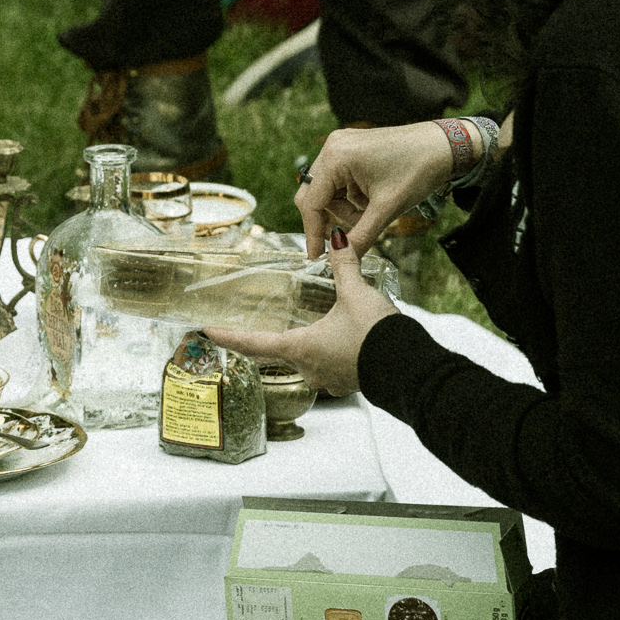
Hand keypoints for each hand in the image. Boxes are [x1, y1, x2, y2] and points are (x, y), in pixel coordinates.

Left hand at [208, 240, 398, 396]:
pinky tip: (339, 342)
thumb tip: (337, 237)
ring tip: (306, 329)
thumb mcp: (357, 294)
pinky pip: (328, 368)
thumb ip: (344, 265)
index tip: (207, 332)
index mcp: (301, 348)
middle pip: (277, 354)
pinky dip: (327, 353)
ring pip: (305, 362)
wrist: (412, 369)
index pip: (254, 343)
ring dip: (303, 346)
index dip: (228, 336)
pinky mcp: (349, 383)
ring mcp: (329, 380)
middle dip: (265, 342)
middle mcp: (309, 369)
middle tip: (248, 332)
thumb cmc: (379, 336)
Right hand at [296, 121, 454, 256]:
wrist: (446, 146)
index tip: (316, 256)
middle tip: (343, 241)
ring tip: (371, 215)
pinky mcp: (352, 149)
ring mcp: (342, 145)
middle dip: (328, 220)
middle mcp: (334, 147)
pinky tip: (371, 201)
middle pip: (314, 195)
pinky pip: (339, 180)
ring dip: (344, 209)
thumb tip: (342, 258)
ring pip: (327, 190)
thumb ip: (360, 236)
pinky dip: (351, 197)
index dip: (313, 232)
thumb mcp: (387, 208)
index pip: (312, 202)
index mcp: (337, 157)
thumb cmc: (419, 169)